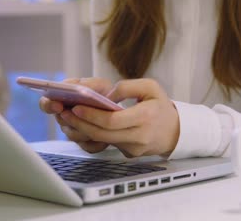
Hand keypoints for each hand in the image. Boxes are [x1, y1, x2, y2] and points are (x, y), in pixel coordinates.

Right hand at [39, 77, 112, 152]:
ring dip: (87, 130)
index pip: (46, 103)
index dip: (49, 105)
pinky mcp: (85, 144)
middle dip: (73, 119)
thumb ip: (88, 85)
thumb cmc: (106, 93)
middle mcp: (65, 116)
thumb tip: (79, 90)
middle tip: (82, 115)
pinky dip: (97, 142)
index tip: (58, 105)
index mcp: (63, 99)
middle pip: (61, 121)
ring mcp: (74, 131)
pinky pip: (87, 147)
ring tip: (99, 124)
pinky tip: (105, 137)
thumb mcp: (100, 85)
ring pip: (74, 135)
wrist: (118, 108)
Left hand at [58, 79, 179, 157]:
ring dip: (84, 130)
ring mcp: (134, 148)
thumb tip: (107, 95)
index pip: (112, 120)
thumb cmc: (161, 106)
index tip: (77, 107)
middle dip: (81, 123)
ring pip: (103, 140)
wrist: (175, 132)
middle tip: (65, 113)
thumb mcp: (151, 87)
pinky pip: (108, 144)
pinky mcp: (129, 154)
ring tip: (70, 118)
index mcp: (145, 117)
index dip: (92, 115)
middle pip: (103, 133)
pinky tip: (84, 126)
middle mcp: (139, 136)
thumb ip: (128, 86)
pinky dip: (95, 135)